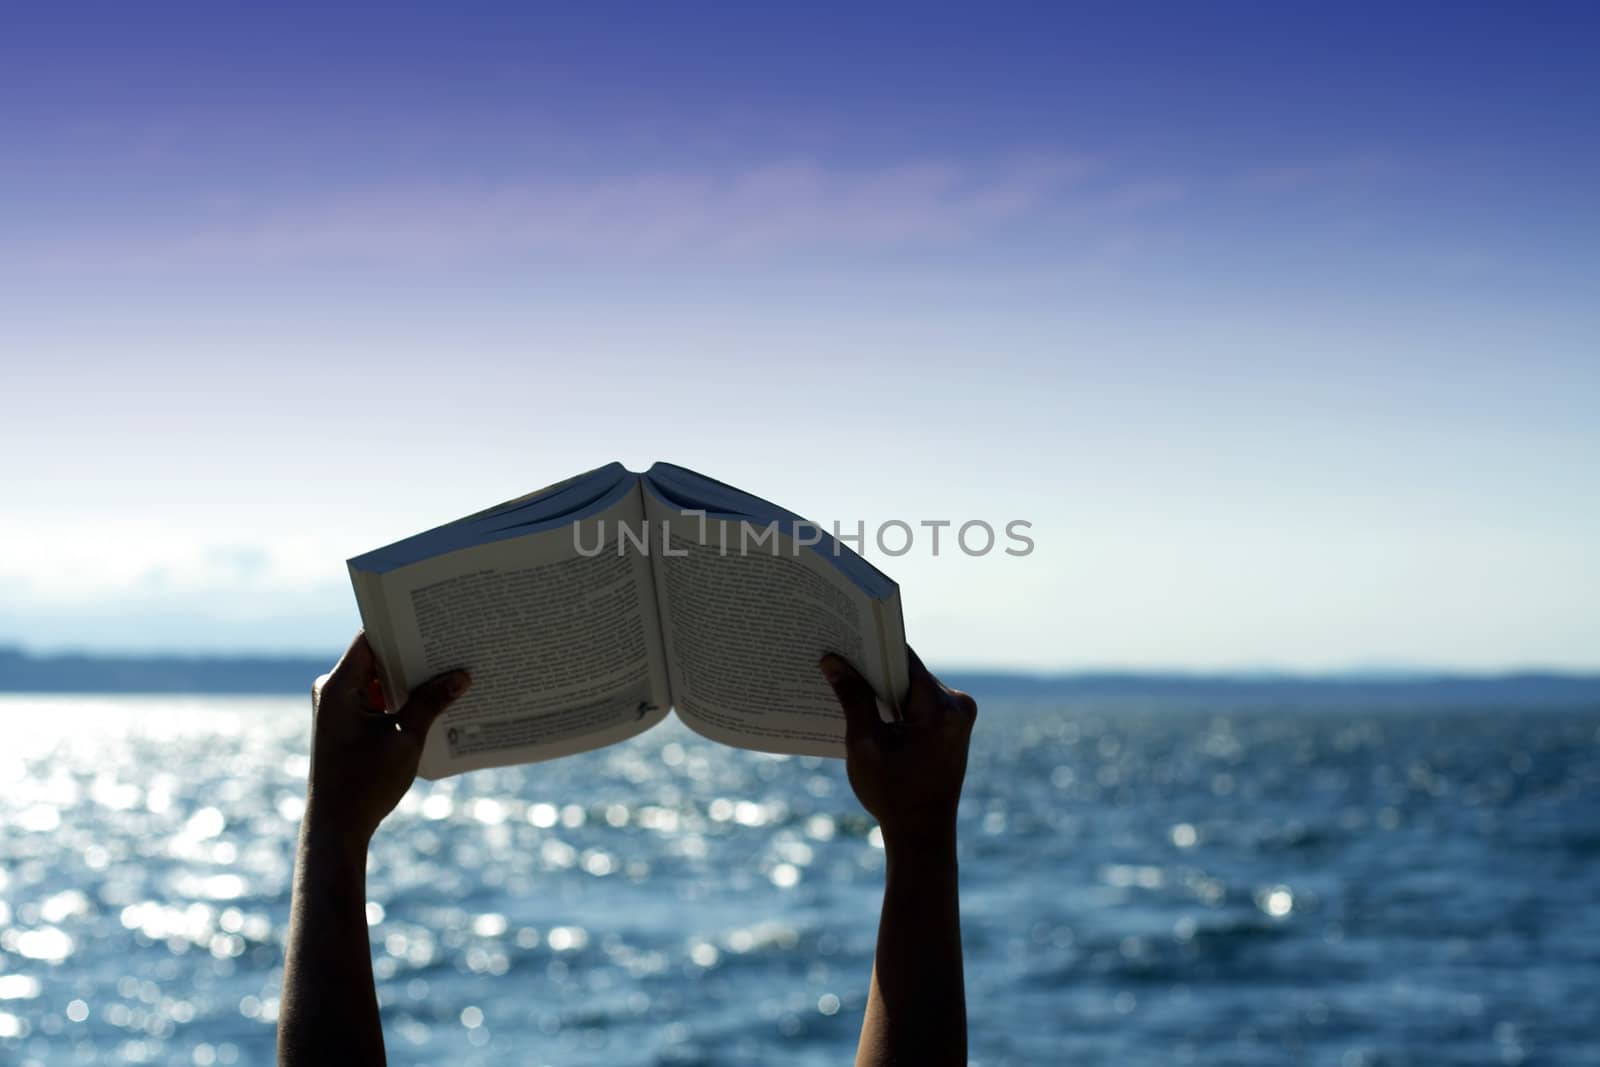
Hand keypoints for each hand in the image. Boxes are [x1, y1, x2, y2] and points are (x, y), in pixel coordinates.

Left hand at [305, 632, 469, 849]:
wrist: (336, 828)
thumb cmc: (365, 784)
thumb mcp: (406, 738)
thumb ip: (431, 702)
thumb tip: (461, 676)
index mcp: (339, 686)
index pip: (372, 638)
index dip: (403, 628)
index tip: (435, 620)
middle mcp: (333, 690)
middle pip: (378, 657)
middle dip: (414, 654)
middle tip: (452, 644)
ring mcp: (338, 706)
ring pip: (380, 679)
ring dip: (410, 679)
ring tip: (449, 671)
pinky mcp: (346, 722)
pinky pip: (377, 698)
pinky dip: (401, 698)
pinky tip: (433, 700)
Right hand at [819, 648, 976, 843]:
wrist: (923, 837)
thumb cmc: (894, 796)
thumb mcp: (865, 745)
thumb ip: (852, 699)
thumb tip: (832, 660)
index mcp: (942, 708)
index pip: (902, 659)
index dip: (871, 645)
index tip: (842, 633)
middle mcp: (957, 705)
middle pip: (907, 671)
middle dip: (872, 667)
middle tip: (835, 656)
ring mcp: (957, 715)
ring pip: (910, 685)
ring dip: (881, 686)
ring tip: (844, 679)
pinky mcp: (950, 726)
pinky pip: (917, 701)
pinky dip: (893, 702)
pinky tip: (864, 705)